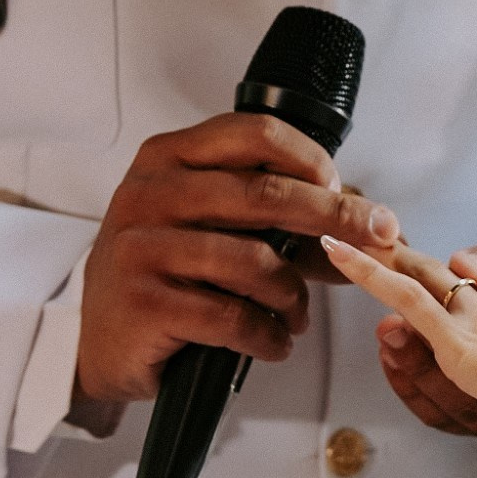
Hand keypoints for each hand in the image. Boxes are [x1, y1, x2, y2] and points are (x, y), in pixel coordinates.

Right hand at [77, 114, 402, 404]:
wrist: (100, 343)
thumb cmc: (163, 276)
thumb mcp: (208, 226)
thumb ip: (275, 215)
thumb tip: (364, 220)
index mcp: (168, 158)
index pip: (255, 135)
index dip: (311, 160)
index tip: (343, 189)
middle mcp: (149, 193)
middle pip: (265, 194)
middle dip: (334, 218)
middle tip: (376, 239)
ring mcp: (141, 248)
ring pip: (255, 262)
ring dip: (294, 295)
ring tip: (296, 314)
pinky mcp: (145, 303)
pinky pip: (233, 317)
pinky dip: (268, 335)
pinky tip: (272, 342)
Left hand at [324, 236, 476, 435]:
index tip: (473, 290)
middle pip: (460, 281)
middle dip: (418, 264)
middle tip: (380, 241)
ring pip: (425, 285)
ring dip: (383, 268)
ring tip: (346, 249)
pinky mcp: (455, 338)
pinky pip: (405, 299)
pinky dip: (370, 274)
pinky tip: (340, 256)